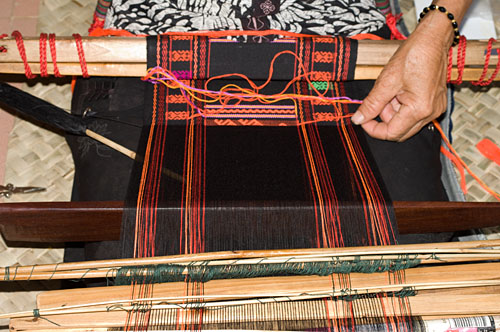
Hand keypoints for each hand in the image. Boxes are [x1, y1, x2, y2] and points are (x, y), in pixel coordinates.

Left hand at [351, 26, 448, 140]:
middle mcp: (430, 113)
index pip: (392, 133)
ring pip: (406, 122)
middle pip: (400, 131)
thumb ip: (371, 104)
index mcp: (419, 110)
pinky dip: (403, 106)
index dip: (373, 129)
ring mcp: (435, 108)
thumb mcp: (386, 81)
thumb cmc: (414, 55)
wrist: (432, 39)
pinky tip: (399, 90)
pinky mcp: (435, 102)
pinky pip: (414, 113)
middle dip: (384, 120)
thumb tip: (358, 119)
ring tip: (391, 90)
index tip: (363, 120)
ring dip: (393, 111)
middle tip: (377, 101)